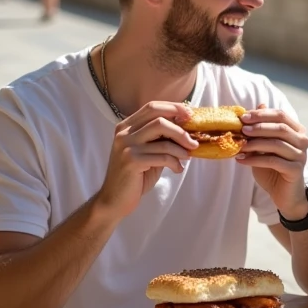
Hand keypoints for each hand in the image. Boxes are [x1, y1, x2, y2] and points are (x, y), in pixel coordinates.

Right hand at [95, 101, 197, 219]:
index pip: (152, 107)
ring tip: (188, 156)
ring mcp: (126, 146)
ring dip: (181, 148)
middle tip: (193, 140)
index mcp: (126, 126)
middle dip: (181, 128)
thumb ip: (159, 138)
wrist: (114, 200)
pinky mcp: (131, 161)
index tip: (190, 115)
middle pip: (159, 118)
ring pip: (163, 139)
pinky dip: (175, 162)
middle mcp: (124, 133)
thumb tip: (186, 127)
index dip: (173, 108)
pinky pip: (162, 157)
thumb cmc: (134, 176)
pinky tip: (178, 169)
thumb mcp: (146, 152)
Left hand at [238, 104, 307, 218]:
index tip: (243, 117)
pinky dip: (254, 159)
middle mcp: (303, 141)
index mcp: (297, 130)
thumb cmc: (273, 168)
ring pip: (276, 144)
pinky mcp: (296, 170)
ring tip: (239, 145)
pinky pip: (273, 161)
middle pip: (280, 127)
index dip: (262, 114)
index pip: (280, 115)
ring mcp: (301, 155)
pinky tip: (241, 160)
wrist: (284, 195)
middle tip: (241, 129)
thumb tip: (258, 105)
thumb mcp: (265, 146)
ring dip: (255, 143)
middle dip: (258, 126)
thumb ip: (263, 128)